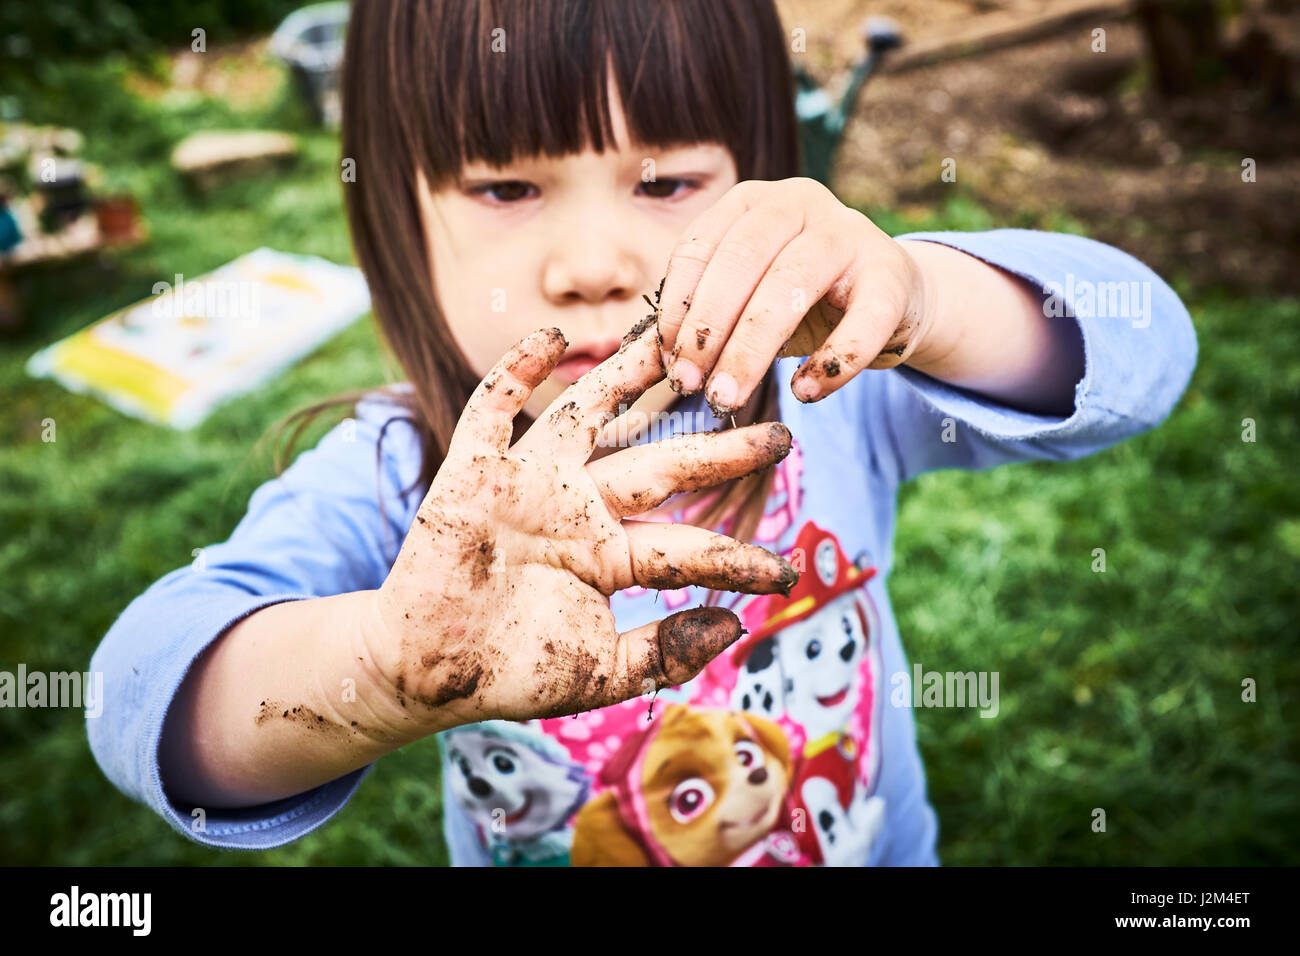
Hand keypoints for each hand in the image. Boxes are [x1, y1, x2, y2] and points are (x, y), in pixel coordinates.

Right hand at [369, 318, 797, 732]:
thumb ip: (664, 653)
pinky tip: (554, 337)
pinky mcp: (474, 472)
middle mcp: (579, 509)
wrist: (428, 672)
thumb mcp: (600, 673)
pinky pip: (494, 409)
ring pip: (587, 414)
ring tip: (675, 332)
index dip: (736, 557)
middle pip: (660, 465)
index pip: (688, 547)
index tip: (788, 571)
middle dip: (717, 448)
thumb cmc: (513, 673)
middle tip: (779, 431)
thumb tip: (733, 627)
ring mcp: (529, 484)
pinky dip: (518, 370)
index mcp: (611, 556)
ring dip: (628, 374)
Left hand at [656, 177, 935, 414]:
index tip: (666, 358)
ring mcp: (850, 232)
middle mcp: (800, 202)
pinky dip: (830, 364)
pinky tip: (804, 393)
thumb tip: (656, 358)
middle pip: (743, 261)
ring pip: (791, 286)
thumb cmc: (801, 298)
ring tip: (728, 397)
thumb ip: (708, 313)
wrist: (891, 298)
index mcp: (753, 201)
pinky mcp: (893, 275)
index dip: (679, 304)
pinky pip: (861, 323)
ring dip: (752, 350)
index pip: (702, 244)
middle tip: (689, 385)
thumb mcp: (749, 292)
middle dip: (709, 331)